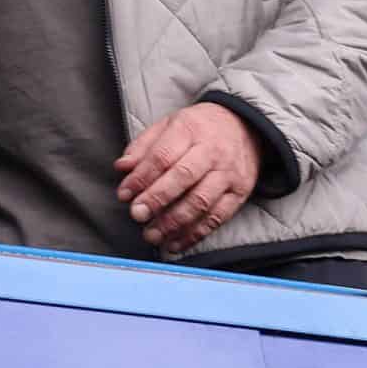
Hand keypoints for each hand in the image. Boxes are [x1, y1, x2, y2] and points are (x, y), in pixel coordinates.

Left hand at [115, 102, 261, 256]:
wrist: (244, 127)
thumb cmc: (199, 129)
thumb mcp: (169, 125)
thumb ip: (143, 146)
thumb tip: (122, 167)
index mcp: (190, 129)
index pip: (162, 155)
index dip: (141, 177)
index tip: (124, 194)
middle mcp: (211, 151)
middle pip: (182, 177)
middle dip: (156, 199)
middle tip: (137, 215)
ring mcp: (228, 173)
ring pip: (200, 202)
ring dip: (174, 223)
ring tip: (152, 234)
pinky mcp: (240, 193)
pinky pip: (216, 218)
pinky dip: (194, 234)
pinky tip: (175, 243)